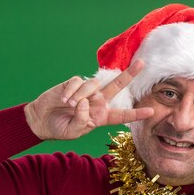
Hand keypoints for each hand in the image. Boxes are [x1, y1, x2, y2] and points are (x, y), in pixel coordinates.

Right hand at [24, 59, 153, 139]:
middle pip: (117, 86)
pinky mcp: (74, 84)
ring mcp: (87, 91)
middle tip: (142, 63)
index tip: (151, 111)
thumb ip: (82, 120)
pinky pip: (78, 82)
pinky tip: (63, 99)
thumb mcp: (73, 131)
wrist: (42, 120)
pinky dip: (71, 91)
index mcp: (102, 116)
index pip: (122, 115)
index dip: (136, 114)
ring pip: (92, 85)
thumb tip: (86, 102)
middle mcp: (98, 102)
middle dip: (129, 75)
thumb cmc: (60, 128)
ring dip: (81, 95)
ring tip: (69, 106)